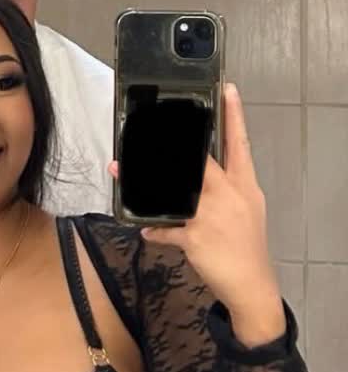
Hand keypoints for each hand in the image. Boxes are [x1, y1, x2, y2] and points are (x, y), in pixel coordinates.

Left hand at [109, 83, 285, 344]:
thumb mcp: (246, 211)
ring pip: (173, 190)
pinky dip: (154, 230)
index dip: (234, 116)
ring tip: (120, 168)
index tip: (227, 88)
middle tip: (149, 125)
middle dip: (173, 143)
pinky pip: (167, 230)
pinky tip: (144, 229)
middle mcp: (228, 195)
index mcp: (244, 185)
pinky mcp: (196, 237)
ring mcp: (210, 215)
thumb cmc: (247, 247)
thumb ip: (225, 192)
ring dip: (142, 180)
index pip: (240, 144)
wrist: (252, 283)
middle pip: (199, 160)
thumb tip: (199, 181)